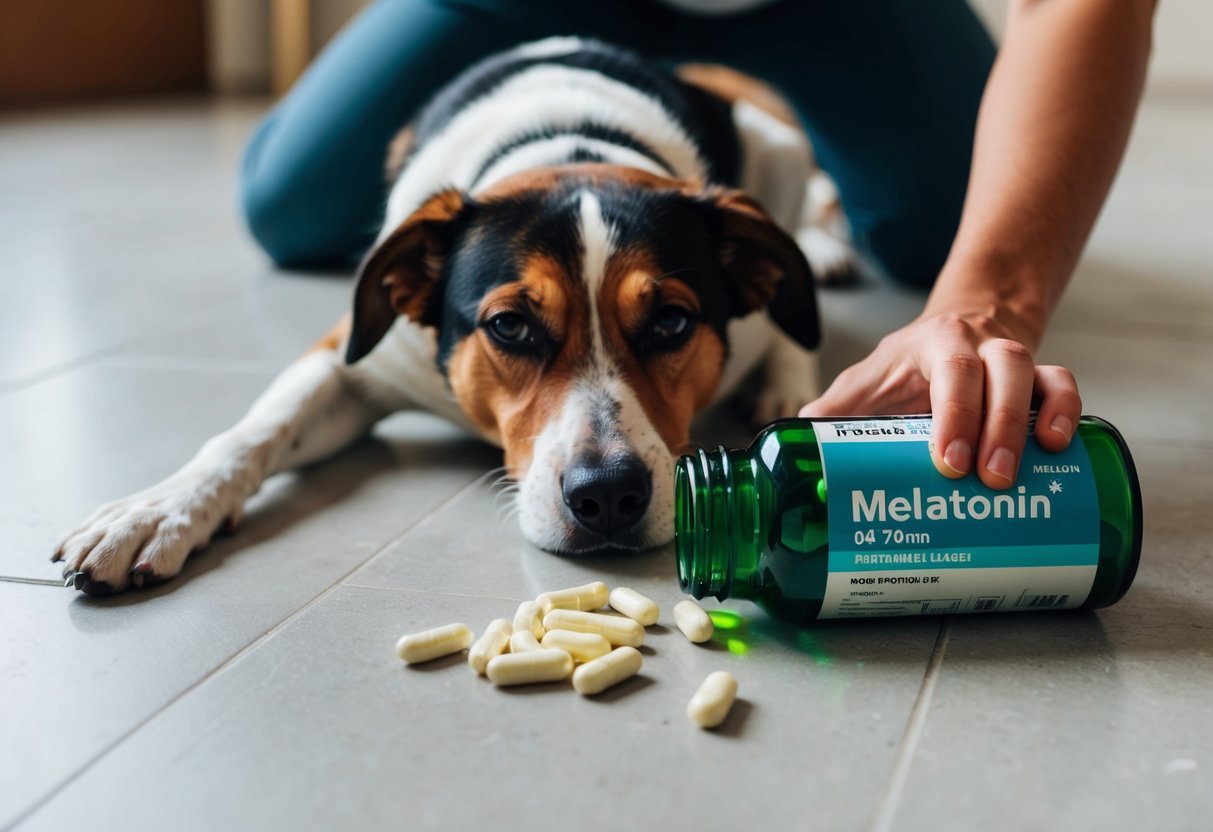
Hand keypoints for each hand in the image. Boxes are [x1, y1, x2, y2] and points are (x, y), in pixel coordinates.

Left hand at [798, 312, 1080, 488]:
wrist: (953, 335)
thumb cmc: (902, 373)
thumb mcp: (863, 385)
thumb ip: (830, 417)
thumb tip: (790, 458)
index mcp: (934, 345)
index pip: (952, 369)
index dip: (955, 414)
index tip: (948, 461)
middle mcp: (980, 346)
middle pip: (1001, 371)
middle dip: (997, 427)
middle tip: (988, 480)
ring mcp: (1014, 362)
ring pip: (1038, 375)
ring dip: (1034, 421)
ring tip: (1029, 470)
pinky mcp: (1039, 381)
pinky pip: (1063, 386)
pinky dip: (1066, 411)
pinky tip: (1059, 446)